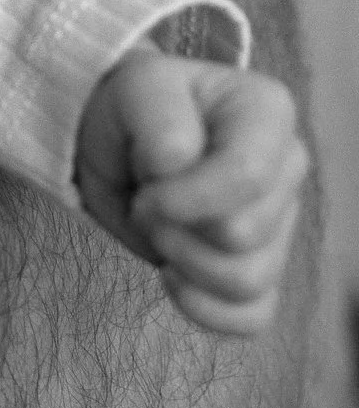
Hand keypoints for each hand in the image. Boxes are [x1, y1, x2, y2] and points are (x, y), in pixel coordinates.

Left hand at [75, 43, 308, 334]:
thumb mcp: (135, 91)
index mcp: (268, 114)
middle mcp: (287, 170)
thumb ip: (159, 121)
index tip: (145, 187)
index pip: (247, 175)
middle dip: (176, 226)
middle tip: (148, 200)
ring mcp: (282, 226)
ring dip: (183, 262)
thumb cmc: (134, 111)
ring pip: (246, 281)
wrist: (120, 146)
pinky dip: (202, 306)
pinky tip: (173, 274)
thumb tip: (177, 163)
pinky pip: (252, 317)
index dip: (186, 196)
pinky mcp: (265, 273)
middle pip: (241, 234)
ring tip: (159, 228)